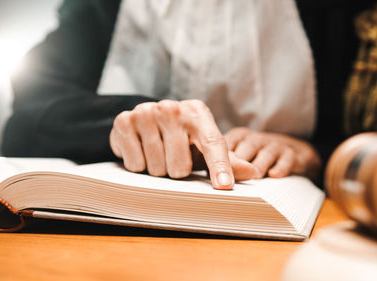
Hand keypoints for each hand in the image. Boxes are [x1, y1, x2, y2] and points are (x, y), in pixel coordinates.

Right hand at [110, 100, 253, 188]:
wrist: (145, 120)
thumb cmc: (181, 137)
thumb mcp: (203, 146)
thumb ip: (227, 161)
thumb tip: (252, 172)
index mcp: (198, 113)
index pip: (213, 144)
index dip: (219, 167)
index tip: (224, 186)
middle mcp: (173, 108)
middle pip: (180, 167)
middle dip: (176, 171)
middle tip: (173, 157)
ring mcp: (147, 113)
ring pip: (157, 168)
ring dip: (157, 169)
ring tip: (157, 153)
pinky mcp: (124, 121)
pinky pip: (135, 164)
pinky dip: (138, 165)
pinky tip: (140, 150)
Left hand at [225, 127, 320, 180]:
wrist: (292, 154)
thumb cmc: (257, 158)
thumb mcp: (239, 158)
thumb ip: (224, 165)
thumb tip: (211, 181)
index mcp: (239, 137)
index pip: (227, 144)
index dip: (221, 160)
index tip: (216, 175)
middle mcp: (255, 139)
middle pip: (245, 150)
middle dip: (238, 165)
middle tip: (230, 179)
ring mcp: (274, 145)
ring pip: (264, 154)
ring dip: (258, 167)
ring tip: (252, 178)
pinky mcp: (292, 154)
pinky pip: (286, 160)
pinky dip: (280, 167)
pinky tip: (274, 175)